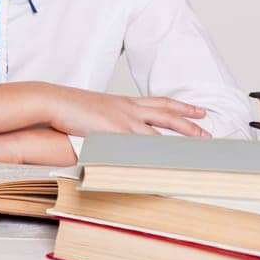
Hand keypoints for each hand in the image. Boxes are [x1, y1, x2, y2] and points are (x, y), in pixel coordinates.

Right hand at [45, 85, 209, 138]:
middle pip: (166, 112)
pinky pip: (145, 143)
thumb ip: (103, 121)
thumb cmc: (65, 106)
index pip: (157, 102)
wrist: (52, 100)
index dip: (179, 106)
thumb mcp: (90, 112)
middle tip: (208, 128)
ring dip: (183, 135)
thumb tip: (106, 131)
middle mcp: (127, 108)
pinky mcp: (117, 131)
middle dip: (189, 121)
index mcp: (121, 102)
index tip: (196, 110)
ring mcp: (124, 119)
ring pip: (162, 128)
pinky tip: (173, 158)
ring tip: (201, 144)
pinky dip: (161, 151)